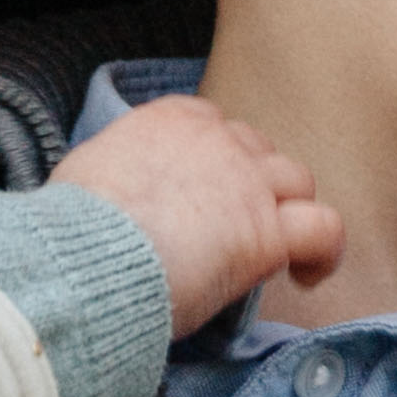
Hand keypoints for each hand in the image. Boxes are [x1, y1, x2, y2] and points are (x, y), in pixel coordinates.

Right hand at [56, 93, 343, 334]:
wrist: (88, 255)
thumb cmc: (72, 227)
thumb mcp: (85, 174)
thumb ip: (116, 174)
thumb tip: (112, 199)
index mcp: (168, 120)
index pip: (210, 123)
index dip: (214, 160)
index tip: (202, 193)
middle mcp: (216, 140)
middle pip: (256, 149)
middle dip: (252, 182)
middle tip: (233, 225)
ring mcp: (248, 182)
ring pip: (296, 181)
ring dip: (289, 210)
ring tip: (278, 250)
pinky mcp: (268, 232)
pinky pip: (324, 230)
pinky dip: (323, 252)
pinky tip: (307, 275)